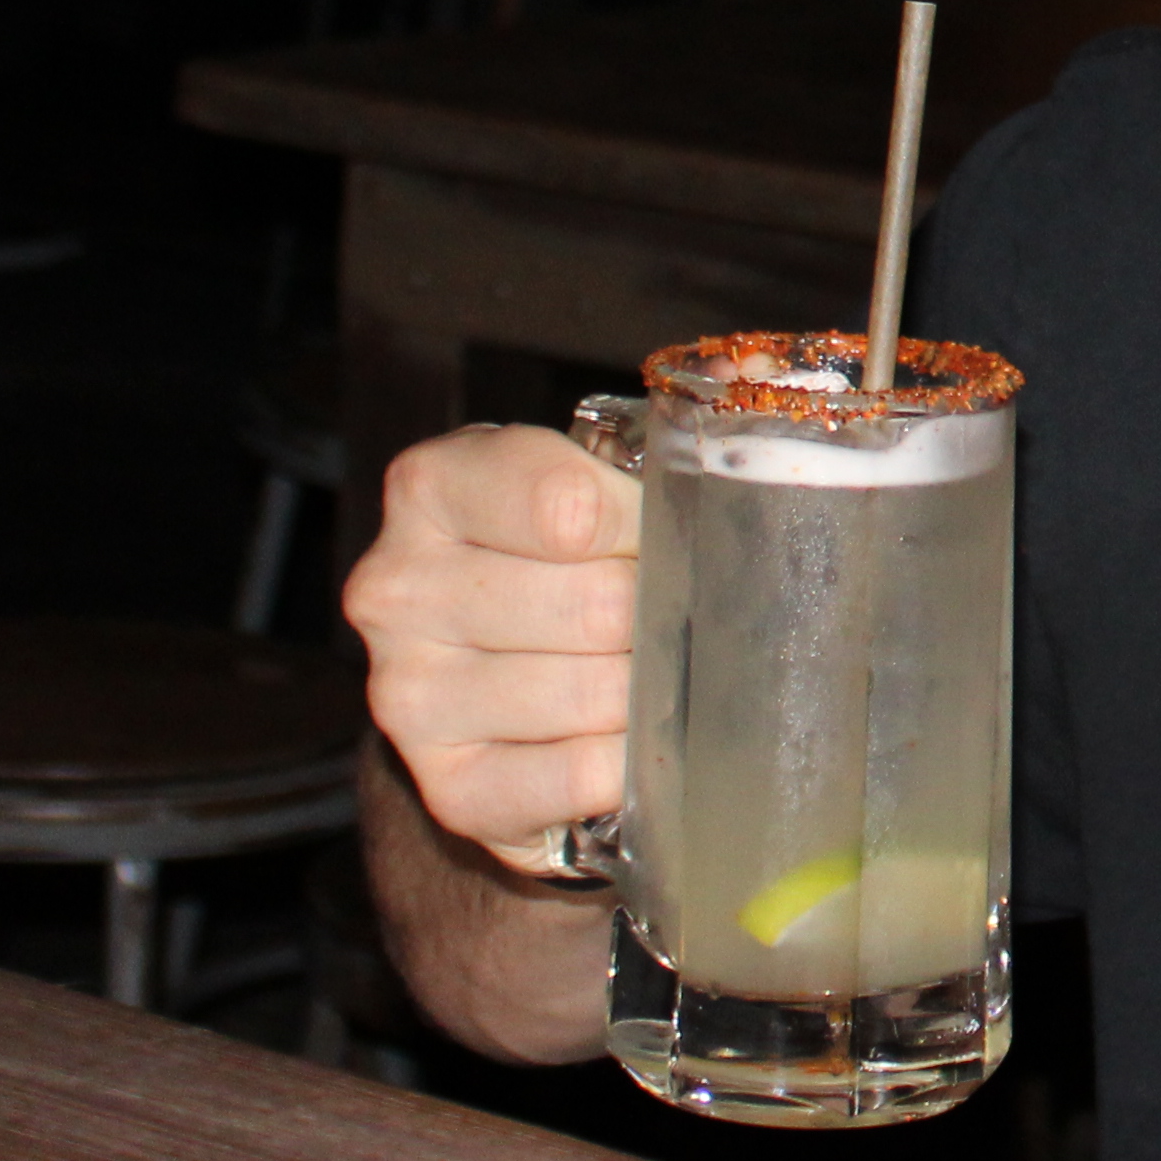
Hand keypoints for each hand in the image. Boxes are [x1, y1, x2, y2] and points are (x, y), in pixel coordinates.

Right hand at [344, 424, 638, 872]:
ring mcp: (409, 694)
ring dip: (650, 692)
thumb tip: (763, 375)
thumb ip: (679, 423)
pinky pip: (574, 778)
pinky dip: (625, 764)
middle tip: (679, 618)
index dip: (649, 527)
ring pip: (587, 693)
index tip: (674, 538)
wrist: (501, 675)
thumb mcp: (597, 474)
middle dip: (659, 616)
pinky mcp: (449, 785)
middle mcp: (397, 586)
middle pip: (589, 605)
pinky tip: (637, 744)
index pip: (564, 502)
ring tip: (659, 677)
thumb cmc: (564, 557)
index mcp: (433, 485)